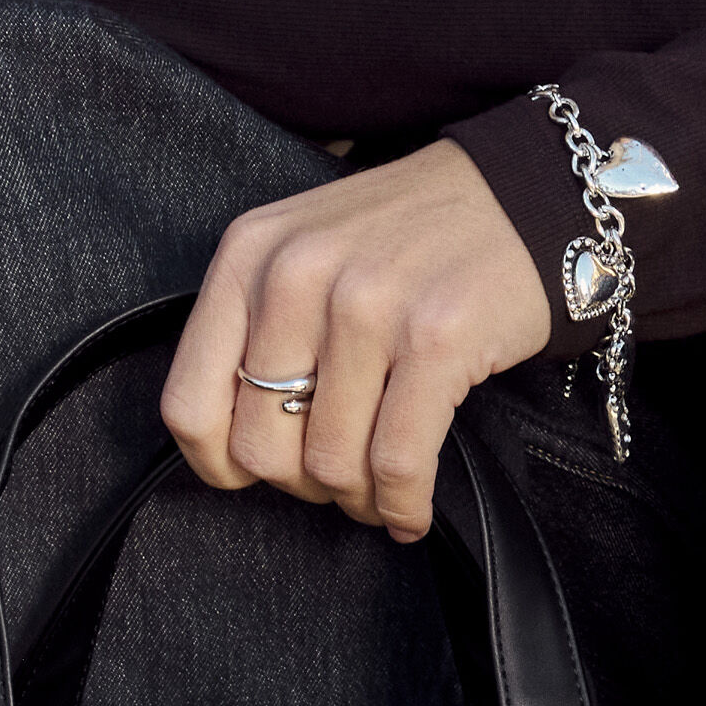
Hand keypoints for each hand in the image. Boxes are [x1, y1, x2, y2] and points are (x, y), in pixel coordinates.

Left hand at [164, 141, 558, 542]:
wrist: (517, 194)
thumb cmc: (406, 236)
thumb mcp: (303, 251)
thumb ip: (257, 327)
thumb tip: (237, 446)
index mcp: (248, 256)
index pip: (189, 404)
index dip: (219, 465)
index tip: (251, 477)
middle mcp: (296, 276)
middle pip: (261, 448)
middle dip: (302, 484)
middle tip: (338, 478)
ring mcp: (366, 306)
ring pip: (332, 464)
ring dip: (359, 499)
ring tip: (379, 492)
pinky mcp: (436, 338)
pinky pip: (398, 463)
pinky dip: (404, 506)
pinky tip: (411, 511)